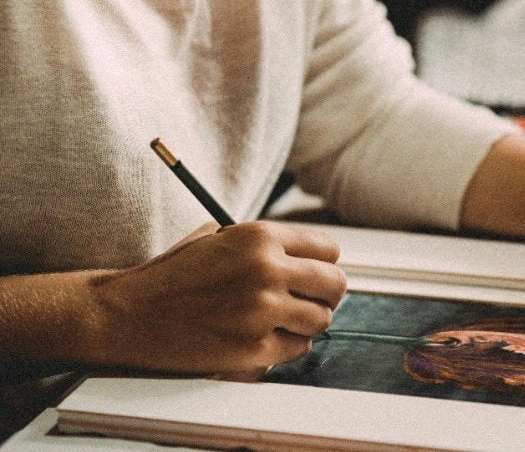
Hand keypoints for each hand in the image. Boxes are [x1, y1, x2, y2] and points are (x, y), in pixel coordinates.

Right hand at [87, 221, 345, 373]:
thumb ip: (266, 244)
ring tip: (283, 319)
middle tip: (309, 300)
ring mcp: (262, 311)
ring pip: (321, 319)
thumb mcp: (219, 237)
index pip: (329, 250)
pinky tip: (266, 337)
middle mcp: (267, 270)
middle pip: (335, 284)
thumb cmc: (174, 274)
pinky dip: (288, 345)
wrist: (129, 313)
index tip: (315, 274)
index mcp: (260, 237)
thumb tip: (311, 256)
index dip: (324, 264)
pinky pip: (299, 348)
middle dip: (325, 294)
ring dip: (307, 321)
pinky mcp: (254, 348)